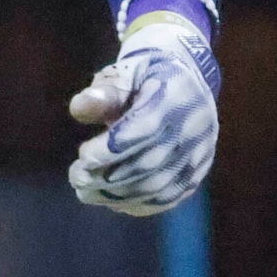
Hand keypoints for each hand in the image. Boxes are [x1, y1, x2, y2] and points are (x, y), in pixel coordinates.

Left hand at [68, 15, 219, 215]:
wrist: (186, 82)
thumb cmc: (145, 76)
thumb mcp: (124, 72)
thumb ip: (104, 91)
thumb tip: (79, 108)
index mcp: (176, 96)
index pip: (146, 129)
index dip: (113, 148)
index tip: (82, 157)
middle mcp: (195, 127)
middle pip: (151, 162)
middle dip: (109, 176)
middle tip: (77, 178)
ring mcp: (200, 152)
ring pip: (160, 185)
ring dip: (119, 195)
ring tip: (86, 192)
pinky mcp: (198, 171)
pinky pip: (170, 196)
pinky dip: (139, 204)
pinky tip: (113, 201)